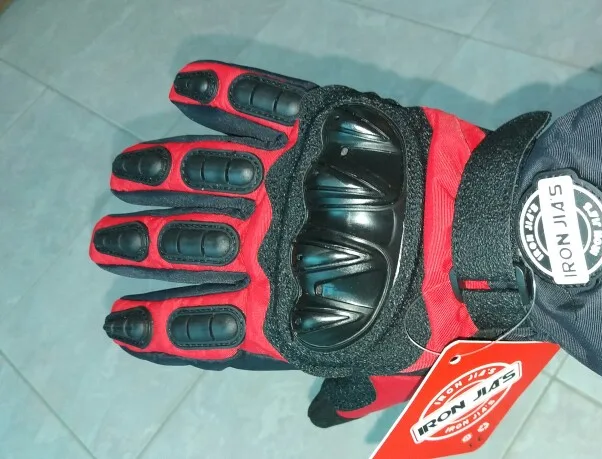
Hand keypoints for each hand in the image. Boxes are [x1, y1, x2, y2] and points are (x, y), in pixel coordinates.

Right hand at [89, 60, 517, 426]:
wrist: (484, 240)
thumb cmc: (444, 308)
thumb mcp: (402, 367)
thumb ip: (356, 387)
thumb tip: (323, 413)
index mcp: (291, 308)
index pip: (207, 324)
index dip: (159, 325)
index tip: (121, 322)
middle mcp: (277, 244)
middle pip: (191, 245)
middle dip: (142, 244)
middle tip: (107, 241)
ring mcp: (296, 182)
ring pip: (209, 174)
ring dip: (159, 174)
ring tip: (125, 173)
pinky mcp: (323, 128)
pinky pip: (266, 102)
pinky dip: (226, 89)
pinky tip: (189, 81)